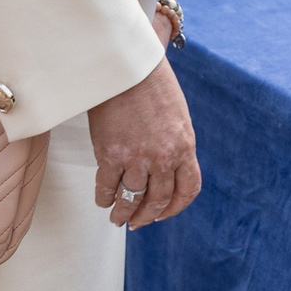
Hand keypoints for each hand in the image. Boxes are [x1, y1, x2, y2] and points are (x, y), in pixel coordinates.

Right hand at [88, 57, 199, 228]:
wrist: (127, 67)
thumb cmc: (152, 86)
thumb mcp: (177, 117)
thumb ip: (174, 145)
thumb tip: (166, 169)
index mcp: (184, 147)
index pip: (188, 189)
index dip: (176, 207)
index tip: (164, 214)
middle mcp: (163, 158)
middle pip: (158, 200)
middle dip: (147, 216)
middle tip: (137, 222)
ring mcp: (137, 159)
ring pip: (131, 199)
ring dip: (123, 213)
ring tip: (117, 218)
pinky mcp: (110, 155)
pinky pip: (107, 188)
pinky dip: (104, 198)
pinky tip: (103, 200)